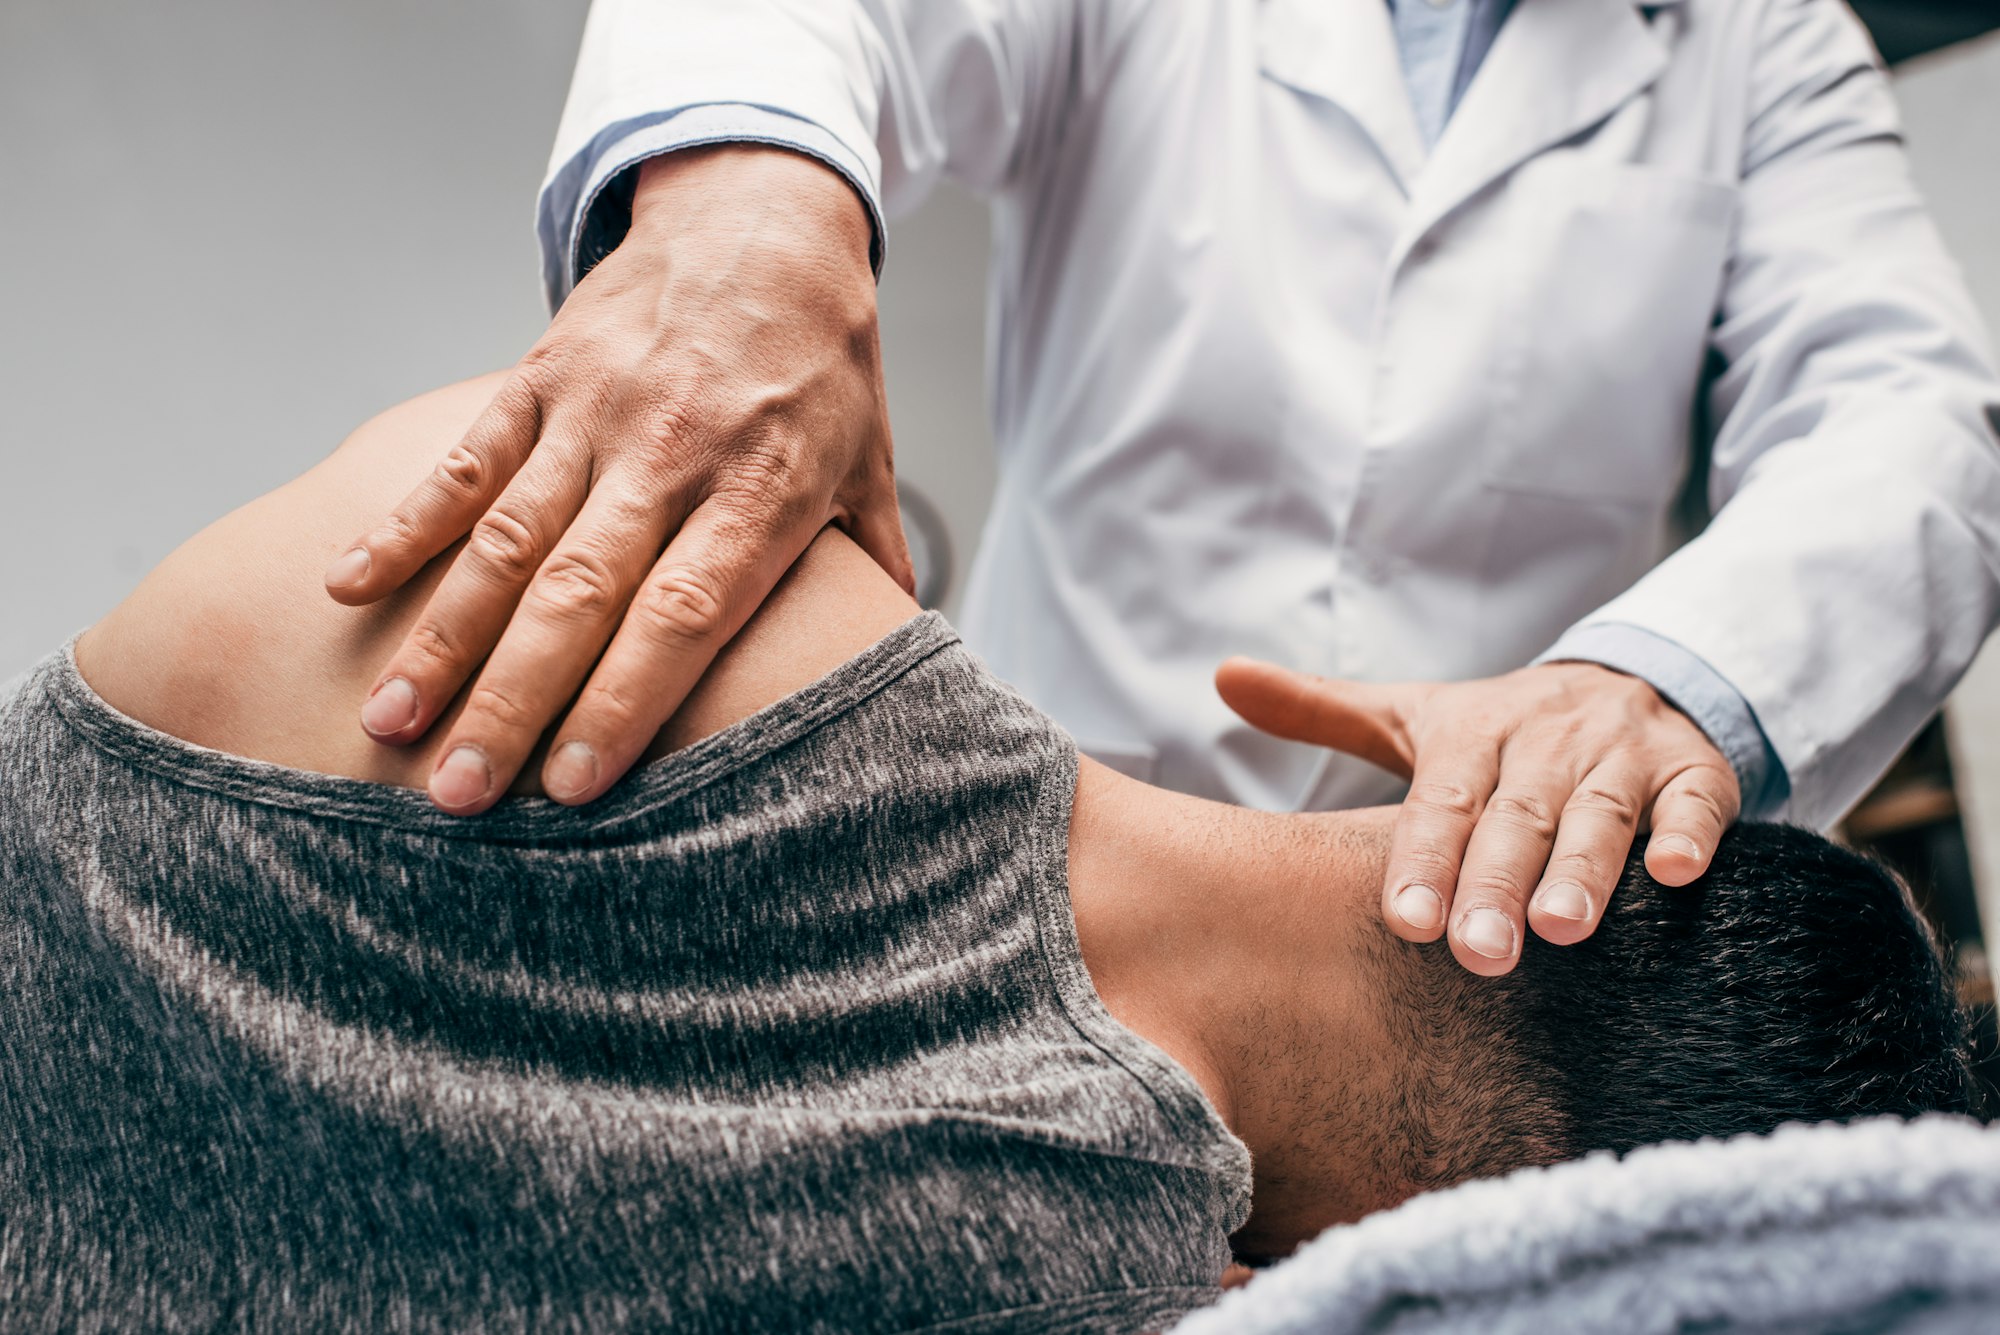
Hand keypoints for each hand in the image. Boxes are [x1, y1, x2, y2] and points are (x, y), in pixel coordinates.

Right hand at [323, 146, 909, 813]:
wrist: (764, 218)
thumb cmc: (822, 360)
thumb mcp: (867, 461)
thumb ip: (869, 564)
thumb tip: (897, 666)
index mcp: (761, 491)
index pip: (684, 615)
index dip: (623, 702)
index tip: (571, 787)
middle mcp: (672, 456)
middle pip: (580, 595)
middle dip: (513, 702)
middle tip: (454, 794)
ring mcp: (597, 413)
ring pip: (507, 540)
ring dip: (443, 639)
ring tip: (388, 724)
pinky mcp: (541, 378)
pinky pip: (466, 460)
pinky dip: (405, 522)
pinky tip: (350, 586)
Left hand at [1215, 659, 1740, 974]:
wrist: (1632, 681)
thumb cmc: (1502, 733)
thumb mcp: (1415, 716)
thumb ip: (1321, 710)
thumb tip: (1222, 674)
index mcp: (1472, 734)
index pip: (1441, 802)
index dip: (1423, 860)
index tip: (1407, 923)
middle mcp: (1545, 741)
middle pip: (1515, 817)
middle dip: (1496, 884)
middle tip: (1478, 956)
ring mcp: (1623, 753)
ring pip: (1599, 814)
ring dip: (1583, 869)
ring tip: (1563, 928)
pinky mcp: (1695, 769)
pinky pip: (1696, 801)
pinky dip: (1689, 834)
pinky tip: (1675, 875)